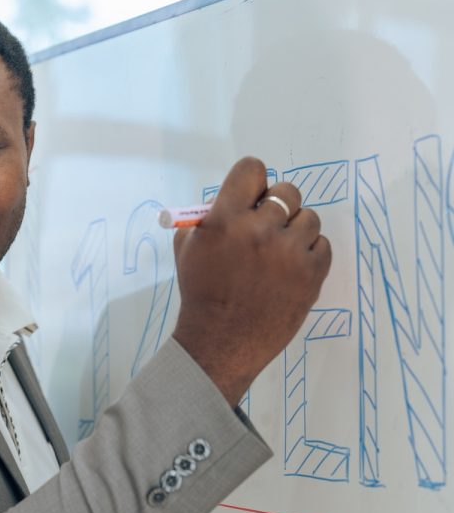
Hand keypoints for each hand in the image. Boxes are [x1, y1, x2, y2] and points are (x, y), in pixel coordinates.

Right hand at [172, 157, 331, 406]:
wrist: (221, 343)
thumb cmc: (201, 295)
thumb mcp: (189, 250)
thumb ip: (209, 218)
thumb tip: (234, 199)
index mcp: (226, 218)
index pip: (252, 169)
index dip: (253, 182)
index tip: (253, 198)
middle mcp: (260, 229)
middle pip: (287, 191)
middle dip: (278, 207)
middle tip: (268, 230)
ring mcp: (289, 251)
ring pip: (309, 217)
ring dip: (295, 232)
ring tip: (280, 255)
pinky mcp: (312, 273)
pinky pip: (323, 245)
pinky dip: (309, 255)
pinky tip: (291, 270)